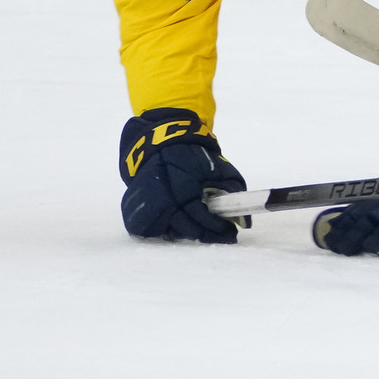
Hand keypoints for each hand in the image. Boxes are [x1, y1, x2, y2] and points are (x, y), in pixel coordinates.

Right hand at [119, 108, 247, 242]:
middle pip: (184, 228)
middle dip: (203, 233)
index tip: (230, 233)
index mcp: (184, 185)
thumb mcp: (219, 168)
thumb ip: (233, 192)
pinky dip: (163, 228)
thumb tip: (245, 223)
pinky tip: (176, 221)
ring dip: (183, 232)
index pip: (201, 216)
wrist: (160, 143)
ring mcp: (144, 204)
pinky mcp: (132, 208)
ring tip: (196, 226)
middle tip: (217, 234)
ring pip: (166, 232)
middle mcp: (162, 197)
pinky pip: (149, 228)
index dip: (216, 228)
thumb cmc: (193, 157)